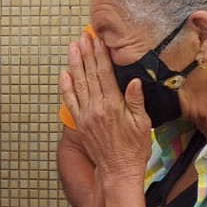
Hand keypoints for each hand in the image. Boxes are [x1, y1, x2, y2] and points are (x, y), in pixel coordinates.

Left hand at [59, 34, 150, 180]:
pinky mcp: (79, 122)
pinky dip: (65, 86)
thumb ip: (136, 101)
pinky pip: (70, 101)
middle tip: (83, 36)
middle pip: (90, 74)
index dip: (101, 55)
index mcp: (113, 105)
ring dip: (74, 64)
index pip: (105, 74)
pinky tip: (64, 73)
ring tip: (72, 47)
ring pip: (78, 84)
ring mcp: (85, 115)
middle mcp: (96, 107)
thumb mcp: (143, 124)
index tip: (98, 40)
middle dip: (86, 53)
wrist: (117, 170)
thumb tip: (134, 81)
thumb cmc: (134, 148)